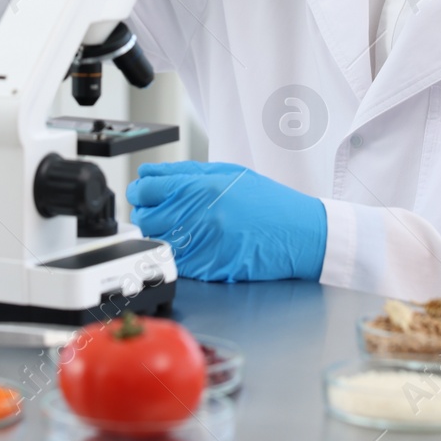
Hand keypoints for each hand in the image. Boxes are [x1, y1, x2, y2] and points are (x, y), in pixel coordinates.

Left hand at [126, 162, 326, 282]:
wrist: (299, 234)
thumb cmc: (268, 202)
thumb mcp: (227, 173)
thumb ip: (183, 172)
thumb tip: (148, 172)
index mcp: (201, 187)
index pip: (146, 189)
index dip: (141, 191)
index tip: (145, 193)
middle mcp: (198, 215)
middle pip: (145, 217)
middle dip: (150, 213)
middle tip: (165, 212)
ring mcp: (201, 244)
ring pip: (157, 241)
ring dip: (162, 234)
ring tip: (183, 228)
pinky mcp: (207, 268)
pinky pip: (175, 262)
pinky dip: (178, 254)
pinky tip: (195, 245)